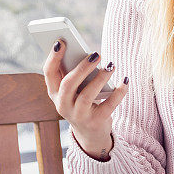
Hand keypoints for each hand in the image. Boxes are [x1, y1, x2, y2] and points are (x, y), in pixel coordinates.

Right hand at [42, 39, 128, 160]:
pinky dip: (118, 92)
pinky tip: (124, 80)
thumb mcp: (75, 89)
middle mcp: (63, 105)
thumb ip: (75, 72)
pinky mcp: (96, 122)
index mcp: (54, 93)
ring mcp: (79, 116)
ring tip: (111, 65)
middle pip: (68, 84)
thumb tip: (86, 53)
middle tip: (96, 54)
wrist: (91, 132)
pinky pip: (109, 106)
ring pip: (87, 96)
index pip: (49, 73)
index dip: (53, 57)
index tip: (62, 41)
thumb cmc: (82, 100)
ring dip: (100, 78)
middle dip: (82, 68)